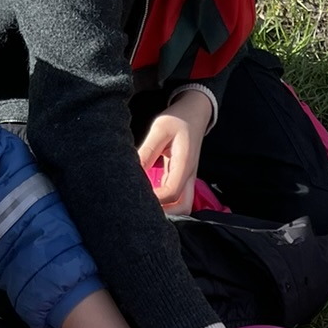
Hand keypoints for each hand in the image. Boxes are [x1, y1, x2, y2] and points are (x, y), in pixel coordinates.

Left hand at [137, 90, 212, 212]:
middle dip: (166, 214)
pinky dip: (164, 202)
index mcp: (184, 165)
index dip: (155, 199)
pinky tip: (149, 198)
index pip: (172, 193)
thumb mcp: (160, 129)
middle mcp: (189, 176)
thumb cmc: (178, 119)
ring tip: (145, 206)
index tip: (137, 195)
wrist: (195, 113)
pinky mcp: (181, 178)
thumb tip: (133, 171)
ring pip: (182, 206)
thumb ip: (147, 151)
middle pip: (183, 208)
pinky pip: (176, 198)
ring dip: (167, 211)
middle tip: (143, 209)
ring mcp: (187, 179)